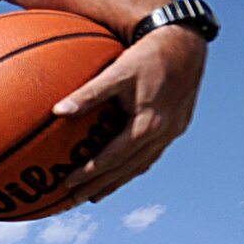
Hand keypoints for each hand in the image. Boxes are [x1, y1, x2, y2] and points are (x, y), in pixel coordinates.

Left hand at [54, 26, 206, 202]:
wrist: (187, 43)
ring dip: (117, 181)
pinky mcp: (177, 125)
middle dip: (99, 187)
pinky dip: (133, 166)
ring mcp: (172, 131)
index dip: (90, 174)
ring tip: (95, 194)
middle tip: (73, 200)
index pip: (113, 159)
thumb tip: (56, 110)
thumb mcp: (116, 72)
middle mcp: (163, 134)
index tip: (66, 184)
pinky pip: (151, 154)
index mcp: (147, 126)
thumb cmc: (148, 55)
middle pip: (126, 170)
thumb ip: (88, 93)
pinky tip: (121, 169)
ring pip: (141, 165)